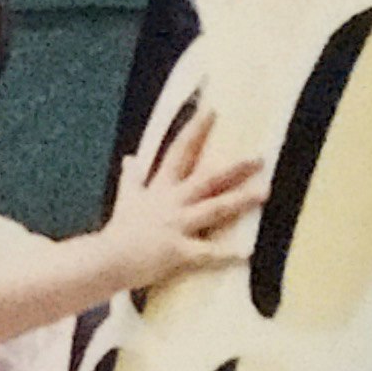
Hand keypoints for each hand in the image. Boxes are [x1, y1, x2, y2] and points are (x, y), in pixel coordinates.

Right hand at [102, 107, 263, 294]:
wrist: (107, 260)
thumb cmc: (120, 231)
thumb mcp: (127, 200)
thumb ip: (131, 179)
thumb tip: (129, 158)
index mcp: (161, 188)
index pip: (180, 151)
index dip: (196, 130)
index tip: (212, 110)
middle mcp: (172, 202)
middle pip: (208, 179)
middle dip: (235, 167)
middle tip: (261, 157)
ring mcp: (176, 226)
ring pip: (214, 208)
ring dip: (241, 200)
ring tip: (265, 192)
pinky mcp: (178, 252)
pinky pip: (207, 253)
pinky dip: (226, 254)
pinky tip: (247, 253)